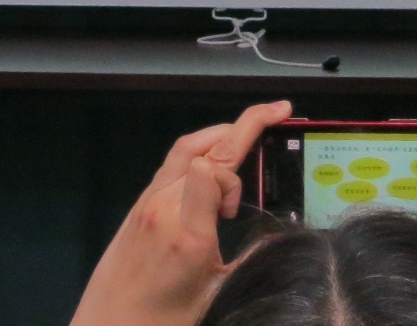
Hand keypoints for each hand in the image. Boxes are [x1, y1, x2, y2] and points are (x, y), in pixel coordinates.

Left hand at [70, 99, 290, 325]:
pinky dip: (200, 160)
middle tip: (276, 112)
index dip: (245, 154)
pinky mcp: (138, 209)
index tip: (277, 130)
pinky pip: (172, 170)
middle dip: (239, 126)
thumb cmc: (165, 320)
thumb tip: (278, 235)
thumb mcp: (218, 293)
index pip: (213, 166)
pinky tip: (218, 177)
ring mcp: (146, 204)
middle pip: (198, 147)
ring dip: (218, 140)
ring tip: (251, 143)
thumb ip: (248, 258)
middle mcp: (162, 206)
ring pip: (183, 153)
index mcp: (187, 230)